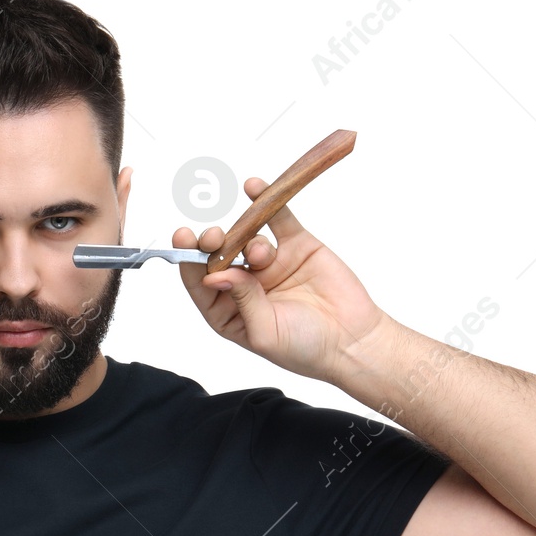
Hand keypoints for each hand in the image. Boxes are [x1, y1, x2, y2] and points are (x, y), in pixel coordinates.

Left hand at [175, 177, 389, 382]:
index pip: (200, 282)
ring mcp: (270, 262)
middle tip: (211, 236)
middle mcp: (245, 284)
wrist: (353, 340)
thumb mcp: (265, 332)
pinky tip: (254, 187)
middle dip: (210, 243)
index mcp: (229, 311)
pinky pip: (277, 219)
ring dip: (246, 237)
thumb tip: (216, 275)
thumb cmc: (305, 348)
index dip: (189, 261)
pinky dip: (265, 201)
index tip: (183, 240)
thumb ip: (242, 301)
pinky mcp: (296, 245)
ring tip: (263, 254)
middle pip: (218, 255)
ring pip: (246, 237)